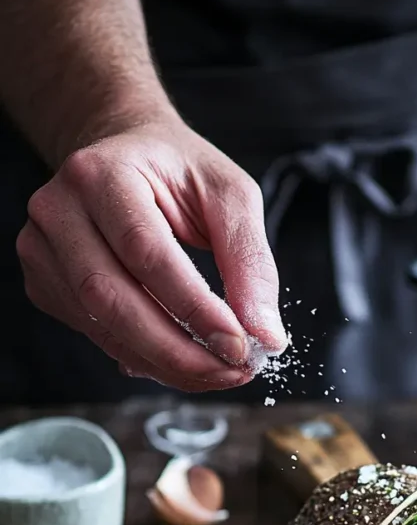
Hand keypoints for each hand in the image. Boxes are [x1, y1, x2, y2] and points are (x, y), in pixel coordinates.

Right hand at [16, 114, 286, 391]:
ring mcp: (43, 248)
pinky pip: (96, 334)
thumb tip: (264, 334)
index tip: (238, 345)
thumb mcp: (230, 195)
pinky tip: (182, 359)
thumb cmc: (178, 171)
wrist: (126, 152)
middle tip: (231, 371)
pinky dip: (144, 358)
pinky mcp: (44, 281)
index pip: (146, 253)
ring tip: (216, 372)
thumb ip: (250, 261)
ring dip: (165, 363)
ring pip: (102, 326)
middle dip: (178, 351)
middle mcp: (60, 209)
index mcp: (102, 173)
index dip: (193, 308)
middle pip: (113, 299)